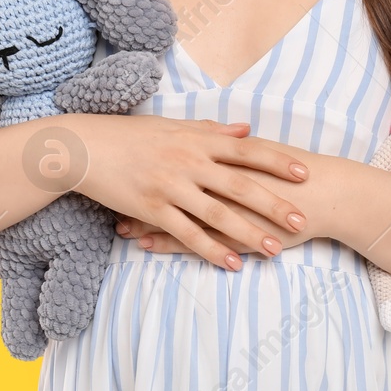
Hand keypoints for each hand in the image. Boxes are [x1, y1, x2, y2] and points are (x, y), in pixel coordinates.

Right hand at [63, 114, 312, 270]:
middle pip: (240, 185)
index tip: (304, 172)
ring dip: (248, 233)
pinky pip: (186, 233)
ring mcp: (171, 186)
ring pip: (217, 214)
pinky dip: (210, 249)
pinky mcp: (152, 209)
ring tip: (274, 251)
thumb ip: (212, 130)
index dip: (277, 162)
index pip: (246, 151)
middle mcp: (189, 162)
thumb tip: (247, 129)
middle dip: (273, 204)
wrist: (86, 148)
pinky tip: (231, 263)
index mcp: (197, 140)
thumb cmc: (132, 135)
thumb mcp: (175, 126)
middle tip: (300, 220)